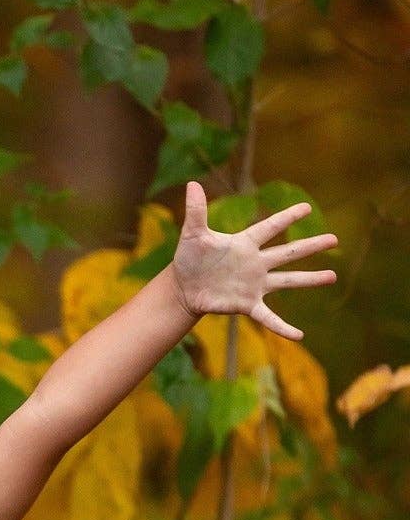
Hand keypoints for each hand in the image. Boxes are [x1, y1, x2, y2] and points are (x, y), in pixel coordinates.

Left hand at [170, 179, 337, 341]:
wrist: (184, 288)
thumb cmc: (189, 259)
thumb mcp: (192, 234)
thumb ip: (196, 211)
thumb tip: (192, 184)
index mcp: (245, 243)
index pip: (270, 226)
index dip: (287, 217)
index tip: (307, 207)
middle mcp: (256, 263)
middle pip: (288, 252)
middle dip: (311, 246)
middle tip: (335, 238)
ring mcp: (254, 285)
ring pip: (288, 281)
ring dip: (310, 280)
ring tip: (333, 276)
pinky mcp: (247, 304)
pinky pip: (269, 317)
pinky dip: (283, 327)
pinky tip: (299, 335)